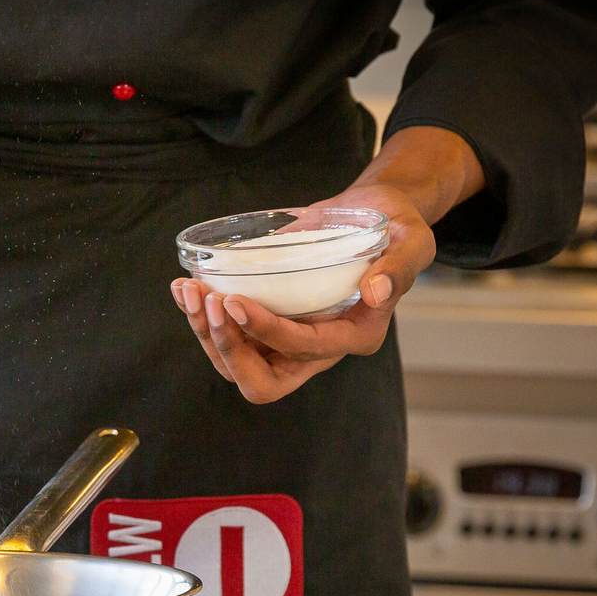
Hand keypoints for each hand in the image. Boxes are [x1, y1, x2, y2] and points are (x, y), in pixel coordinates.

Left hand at [172, 126, 482, 404]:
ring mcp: (287, 339)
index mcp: (355, 336)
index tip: (236, 300)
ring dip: (205, 331)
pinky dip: (201, 316)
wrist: (371, 215)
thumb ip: (397, 267)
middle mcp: (318, 350)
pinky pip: (228, 336)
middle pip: (261, 380)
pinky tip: (186, 287)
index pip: (303, 348)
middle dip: (228, 347)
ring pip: (236, 362)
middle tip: (209, 302)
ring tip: (189, 290)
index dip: (266, 330)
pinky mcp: (266, 322)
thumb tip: (374, 291)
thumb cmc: (395, 227)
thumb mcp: (411, 240)